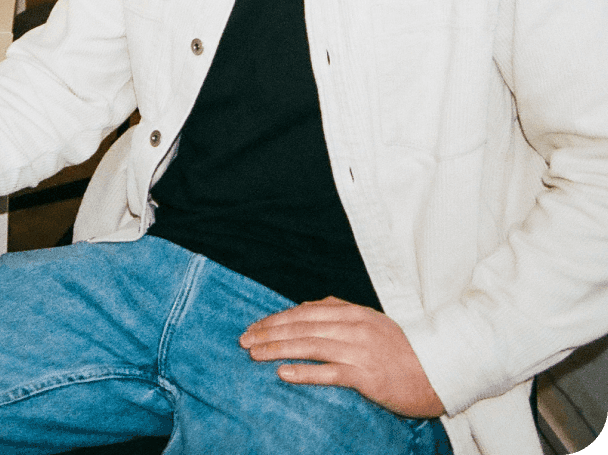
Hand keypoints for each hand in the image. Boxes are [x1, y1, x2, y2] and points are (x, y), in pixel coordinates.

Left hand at [239, 296, 444, 417]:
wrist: (439, 370)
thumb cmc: (402, 349)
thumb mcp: (370, 321)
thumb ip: (340, 312)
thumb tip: (307, 307)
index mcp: (352, 312)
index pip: (304, 312)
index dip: (276, 319)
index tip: (255, 326)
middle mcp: (353, 327)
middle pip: (301, 327)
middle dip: (269, 333)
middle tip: (244, 340)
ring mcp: (360, 351)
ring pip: (310, 346)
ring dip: (278, 349)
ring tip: (254, 354)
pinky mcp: (367, 376)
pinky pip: (330, 373)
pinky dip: (304, 372)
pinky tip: (283, 373)